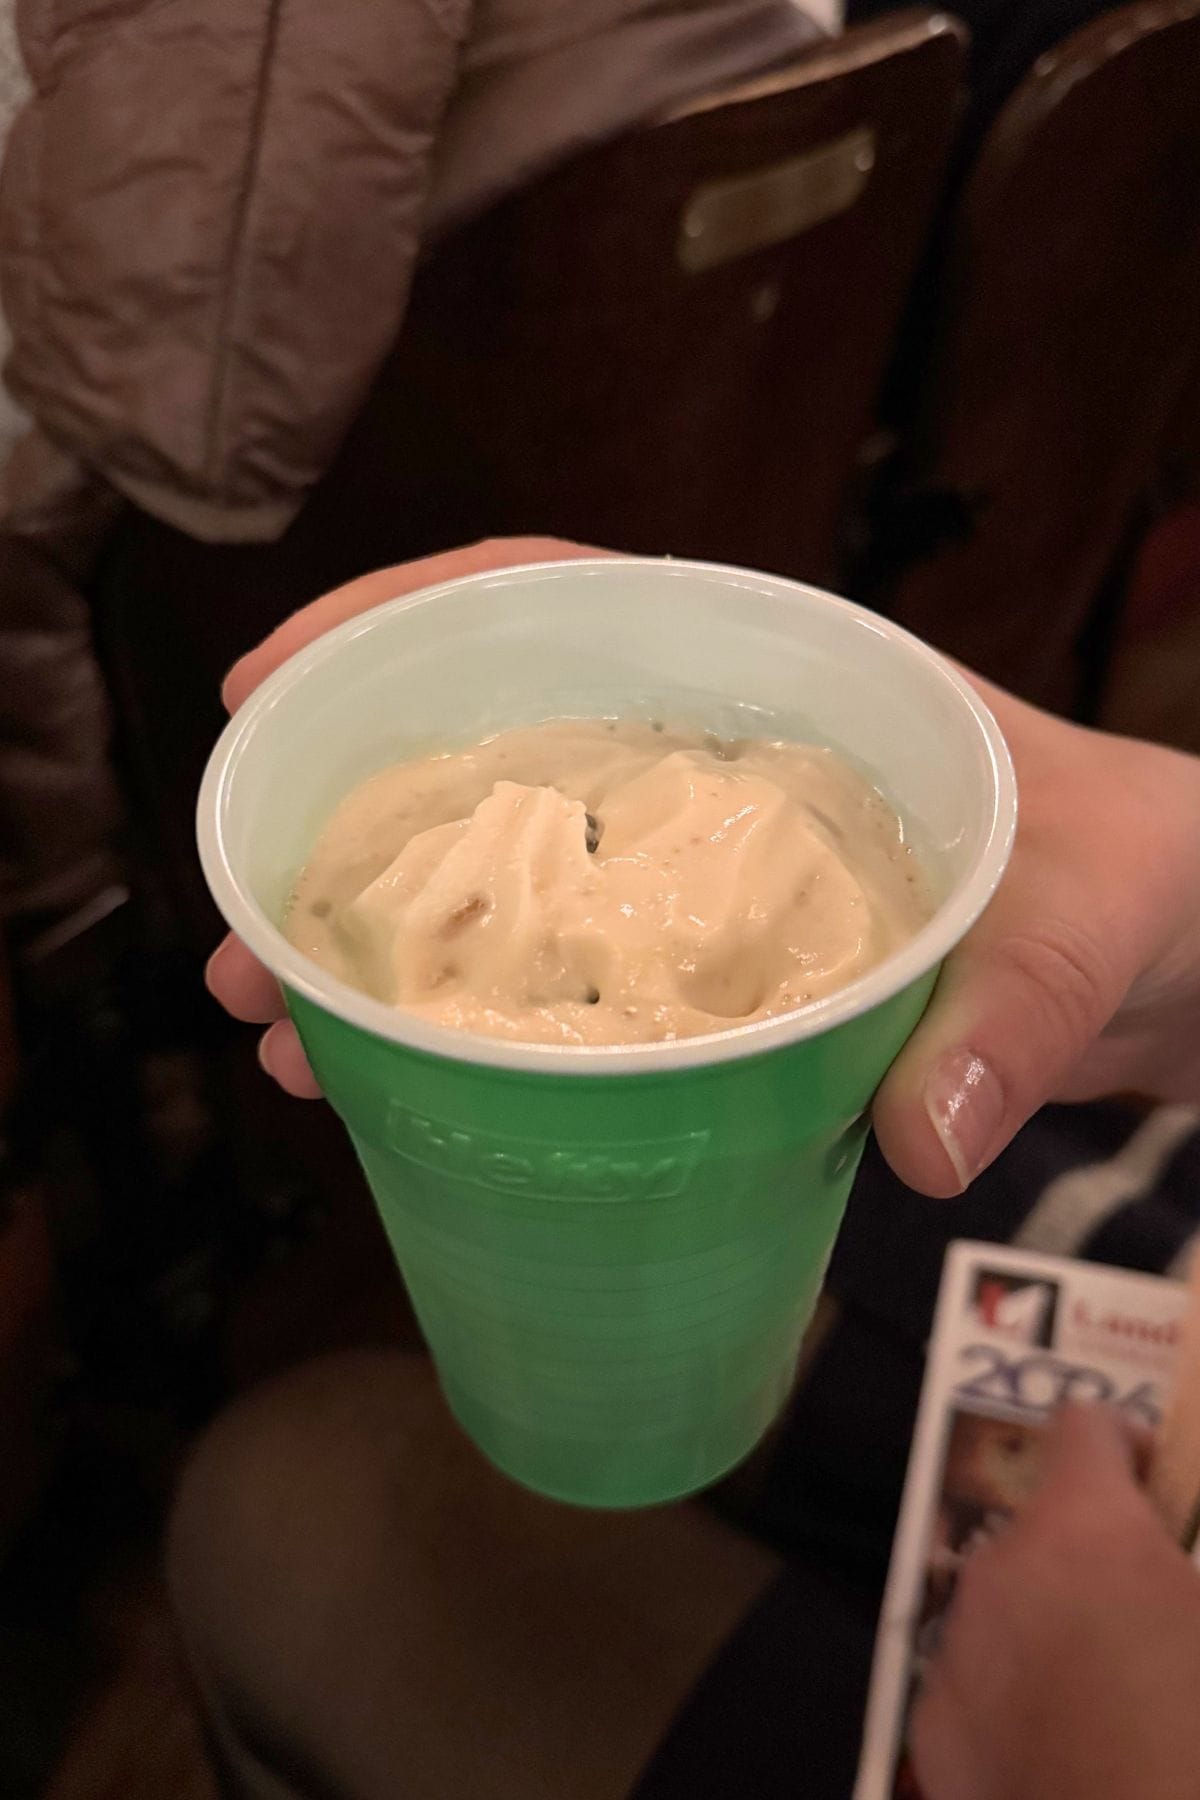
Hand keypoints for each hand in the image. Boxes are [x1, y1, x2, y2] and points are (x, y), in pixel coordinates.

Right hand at [206, 540, 1199, 1192]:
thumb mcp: (1101, 908)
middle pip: (483, 756)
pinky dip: (471, 1027)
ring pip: (499, 879)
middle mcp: (706, 768)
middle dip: (343, 830)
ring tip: (281, 1033)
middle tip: (243, 942)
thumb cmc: (1139, 871)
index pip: (554, 603)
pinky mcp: (711, 970)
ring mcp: (697, 872)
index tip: (270, 685)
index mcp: (770, 686)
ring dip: (378, 948)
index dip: (395, 622)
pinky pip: (562, 980)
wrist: (1184, 940)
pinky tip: (392, 1090)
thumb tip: (917, 1137)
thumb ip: (1022, 1007)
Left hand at [911, 1406, 1199, 1799]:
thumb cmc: (1192, 1741)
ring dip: (1048, 1625)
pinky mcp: (931, 1724)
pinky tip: (1061, 1750)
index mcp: (1084, 1529)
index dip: (1123, 1444)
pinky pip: (975, 1681)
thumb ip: (1185, 1571)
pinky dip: (1011, 1697)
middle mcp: (1001, 1568)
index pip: (1082, 1427)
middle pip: (1044, 1529)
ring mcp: (955, 1646)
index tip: (1154, 1483)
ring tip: (1106, 1698)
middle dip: (1093, 1558)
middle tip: (1149, 1621)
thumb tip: (1169, 1575)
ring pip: (1004, 1605)